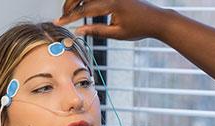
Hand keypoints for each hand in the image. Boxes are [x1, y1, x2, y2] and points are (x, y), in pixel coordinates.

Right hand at [55, 0, 173, 39]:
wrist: (156, 19)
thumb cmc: (140, 28)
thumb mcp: (118, 34)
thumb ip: (97, 31)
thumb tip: (78, 31)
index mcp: (112, 3)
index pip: (85, 9)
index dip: (69, 16)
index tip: (58, 22)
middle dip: (69, 5)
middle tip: (61, 16)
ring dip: (76, 1)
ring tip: (69, 13)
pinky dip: (86, 0)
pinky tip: (80, 7)